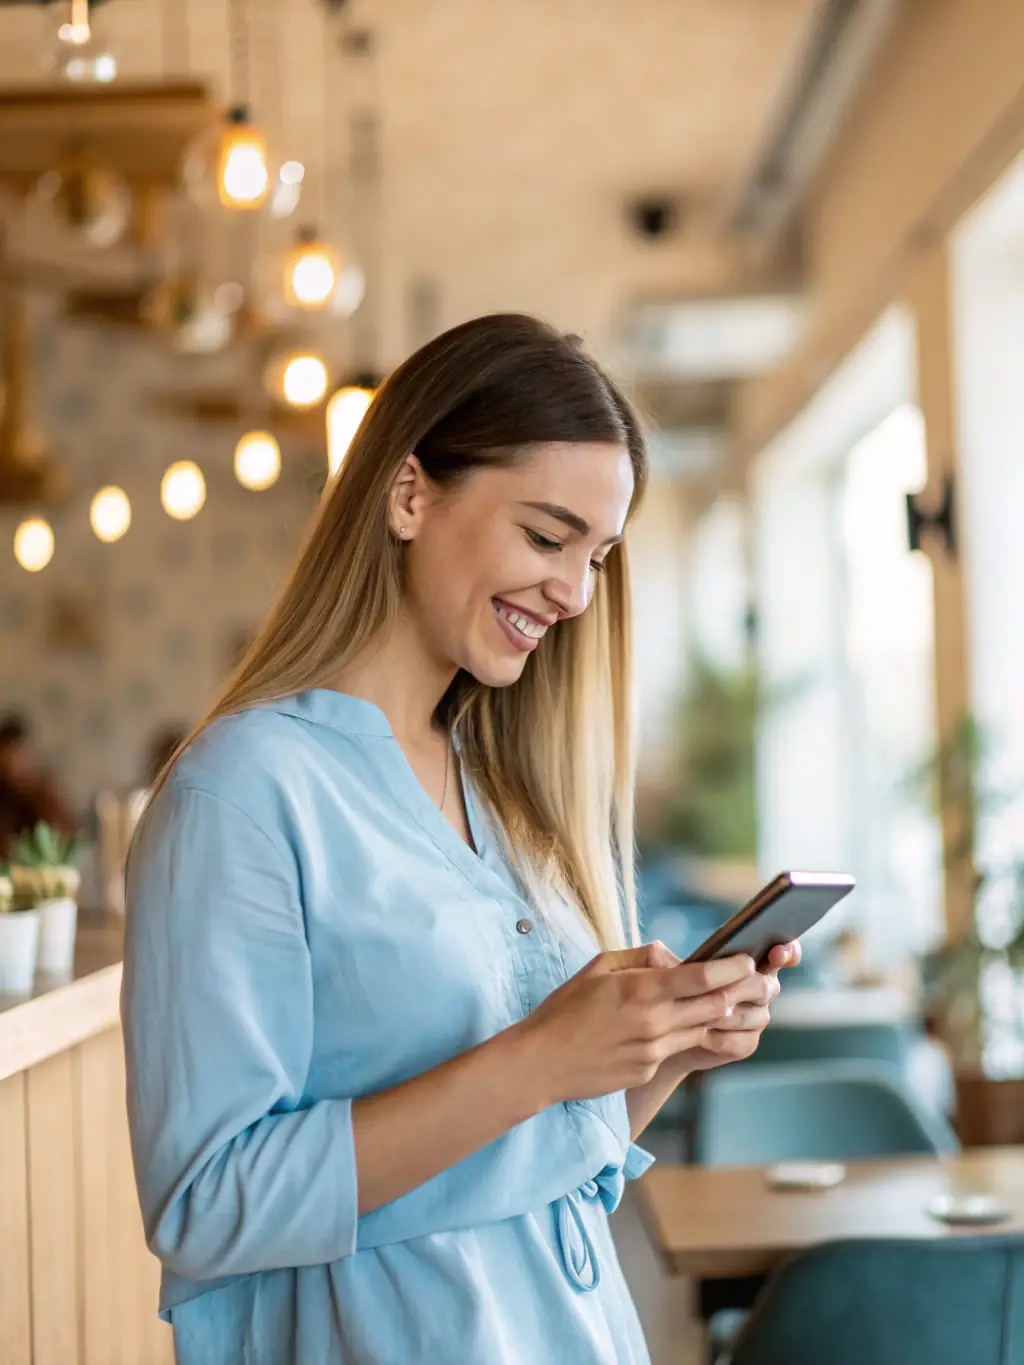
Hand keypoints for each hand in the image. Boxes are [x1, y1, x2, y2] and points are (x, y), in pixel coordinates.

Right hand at [517, 944, 755, 1104]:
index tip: (748, 959)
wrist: (542, 1061)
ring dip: (726, 1014)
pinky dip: (689, 1034)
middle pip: (716, 1005)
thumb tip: (672, 956)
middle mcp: (654, 1022)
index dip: (732, 968)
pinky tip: (695, 1024)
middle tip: (766, 980)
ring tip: (745, 1001)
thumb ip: (640, 957)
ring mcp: (653, 1050)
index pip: (702, 977)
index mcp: (641, 990)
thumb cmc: (565, 1009)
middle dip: (746, 991)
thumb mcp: (598, 968)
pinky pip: (678, 1048)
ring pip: (704, 1029)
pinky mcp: (648, 1069)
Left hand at [668, 940, 801, 1073]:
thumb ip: (661, 959)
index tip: (776, 951)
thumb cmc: (664, 993)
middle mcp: (758, 988)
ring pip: (756, 1015)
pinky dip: (723, 1038)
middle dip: (744, 987)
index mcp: (747, 961)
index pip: (781, 952)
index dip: (786, 951)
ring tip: (703, 1016)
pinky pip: (744, 1041)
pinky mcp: (746, 1042)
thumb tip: (659, 955)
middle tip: (722, 991)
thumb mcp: (659, 970)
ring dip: (729, 1015)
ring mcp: (755, 1017)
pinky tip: (703, 1036)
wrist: (660, 1036)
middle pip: (767, 986)